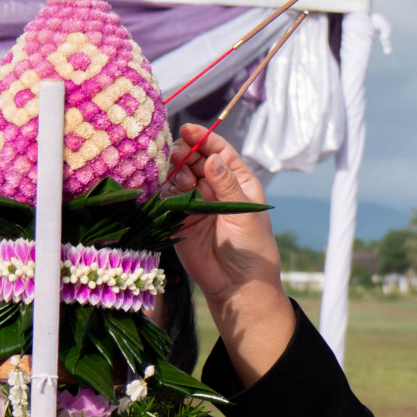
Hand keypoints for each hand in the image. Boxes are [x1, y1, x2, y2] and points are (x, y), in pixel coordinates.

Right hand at [166, 125, 292, 385]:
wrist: (237, 287)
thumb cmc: (251, 250)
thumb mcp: (244, 214)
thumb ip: (226, 185)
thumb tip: (211, 158)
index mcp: (237, 182)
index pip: (219, 152)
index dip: (204, 138)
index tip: (188, 129)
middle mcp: (215, 188)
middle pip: (195, 160)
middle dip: (185, 152)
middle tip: (177, 154)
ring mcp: (196, 203)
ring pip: (179, 176)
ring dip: (175, 171)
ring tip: (179, 177)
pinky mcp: (179, 220)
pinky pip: (167, 198)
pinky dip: (164, 190)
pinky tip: (166, 188)